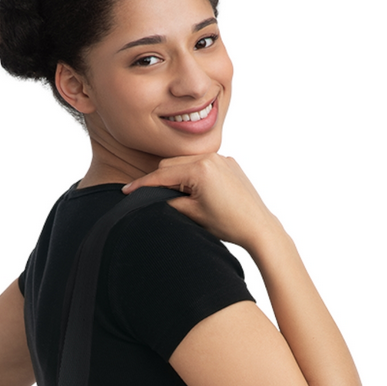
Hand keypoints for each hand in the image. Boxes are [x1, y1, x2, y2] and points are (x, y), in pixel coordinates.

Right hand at [122, 154, 281, 255]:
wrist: (259, 227)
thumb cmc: (228, 225)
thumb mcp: (192, 215)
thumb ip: (169, 201)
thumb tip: (155, 197)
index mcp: (200, 169)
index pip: (162, 175)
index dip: (142, 185)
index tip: (128, 191)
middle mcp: (211, 158)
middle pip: (171, 164)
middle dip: (162, 180)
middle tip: (160, 201)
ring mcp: (222, 158)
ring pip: (186, 163)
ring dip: (178, 177)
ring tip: (185, 199)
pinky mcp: (229, 163)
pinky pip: (203, 164)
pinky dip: (195, 175)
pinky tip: (201, 193)